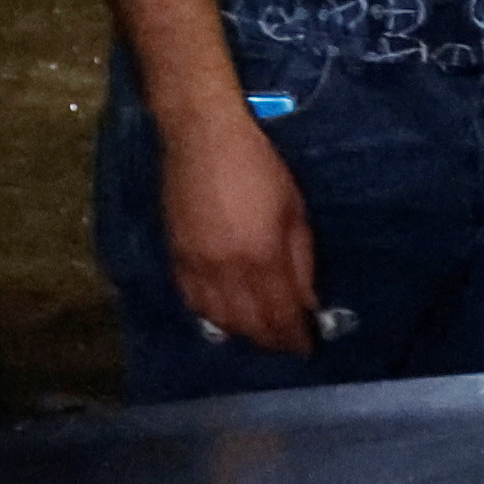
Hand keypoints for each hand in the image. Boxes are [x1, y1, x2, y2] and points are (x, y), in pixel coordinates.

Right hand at [162, 102, 321, 353]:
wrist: (202, 136)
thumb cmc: (259, 166)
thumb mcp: (295, 211)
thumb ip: (302, 262)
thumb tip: (308, 303)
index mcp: (262, 257)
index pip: (279, 316)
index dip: (293, 338)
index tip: (306, 347)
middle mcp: (226, 271)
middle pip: (249, 325)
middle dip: (270, 340)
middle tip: (285, 343)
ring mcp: (196, 266)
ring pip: (218, 319)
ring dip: (242, 332)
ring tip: (259, 332)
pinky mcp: (175, 257)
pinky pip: (191, 301)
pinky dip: (211, 316)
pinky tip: (225, 316)